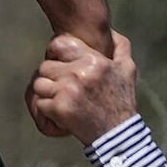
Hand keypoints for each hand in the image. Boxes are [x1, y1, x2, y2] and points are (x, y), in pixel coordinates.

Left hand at [27, 22, 135, 141]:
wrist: (118, 135)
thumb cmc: (122, 101)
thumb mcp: (127, 70)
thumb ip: (120, 46)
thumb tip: (110, 30)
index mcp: (94, 60)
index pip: (58, 45)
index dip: (55, 54)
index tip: (61, 65)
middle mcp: (79, 73)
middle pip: (45, 66)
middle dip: (51, 77)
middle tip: (62, 88)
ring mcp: (67, 91)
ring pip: (39, 83)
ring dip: (46, 93)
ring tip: (60, 100)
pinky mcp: (59, 108)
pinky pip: (40, 103)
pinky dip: (46, 110)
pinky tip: (60, 113)